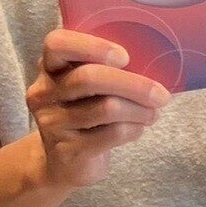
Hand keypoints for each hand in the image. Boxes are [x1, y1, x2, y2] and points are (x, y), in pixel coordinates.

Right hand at [24, 30, 169, 189]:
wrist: (66, 163)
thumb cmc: (89, 111)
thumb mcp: (93, 85)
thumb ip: (110, 67)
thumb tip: (156, 59)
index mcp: (50, 67)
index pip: (57, 43)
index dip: (92, 46)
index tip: (125, 58)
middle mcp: (43, 93)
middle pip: (89, 78)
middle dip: (135, 84)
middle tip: (161, 94)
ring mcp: (52, 123)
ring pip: (107, 108)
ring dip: (141, 110)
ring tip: (153, 113)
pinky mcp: (67, 150)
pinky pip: (113, 133)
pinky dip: (135, 128)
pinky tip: (139, 128)